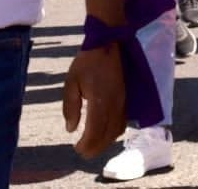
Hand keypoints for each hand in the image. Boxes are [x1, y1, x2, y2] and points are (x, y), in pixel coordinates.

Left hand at [62, 43, 125, 158]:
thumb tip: (71, 129)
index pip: (94, 131)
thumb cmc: (86, 63)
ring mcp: (123, 102)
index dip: (86, 144)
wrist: (108, 44)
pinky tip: (105, 132)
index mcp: (99, 101)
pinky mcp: (126, 98)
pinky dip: (114, 132)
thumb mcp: (71, 83)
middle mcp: (114, 104)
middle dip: (95, 148)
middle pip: (107, 135)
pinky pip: (123, 122)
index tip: (76, 148)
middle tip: (83, 152)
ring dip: (106, 142)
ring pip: (118, 130)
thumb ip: (70, 108)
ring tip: (93, 145)